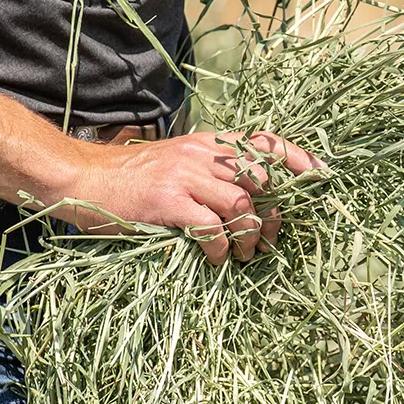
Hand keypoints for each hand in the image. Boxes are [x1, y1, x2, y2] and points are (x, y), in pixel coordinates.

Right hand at [60, 131, 324, 264]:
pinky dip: (221, 249)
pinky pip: (211, 228)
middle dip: (274, 214)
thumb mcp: (176, 162)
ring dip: (250, 237)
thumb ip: (210, 172)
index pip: (265, 143)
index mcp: (207, 143)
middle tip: (268, 240)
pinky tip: (216, 260)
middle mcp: (201, 154)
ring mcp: (184, 176)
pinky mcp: (167, 202)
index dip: (298, 158)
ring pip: (242, 205)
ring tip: (243, 256)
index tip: (322, 176)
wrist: (81, 178)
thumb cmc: (130, 179)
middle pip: (261, 181)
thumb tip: (251, 200)